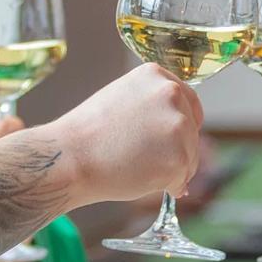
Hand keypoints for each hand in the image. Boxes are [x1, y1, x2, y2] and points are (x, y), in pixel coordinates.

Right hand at [45, 65, 202, 205]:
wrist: (69, 158)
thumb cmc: (88, 134)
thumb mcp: (122, 99)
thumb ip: (152, 105)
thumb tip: (176, 128)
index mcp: (156, 75)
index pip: (188, 101)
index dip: (181, 124)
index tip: (170, 139)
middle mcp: (171, 94)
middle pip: (192, 130)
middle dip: (177, 149)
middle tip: (148, 161)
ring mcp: (177, 125)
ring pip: (190, 156)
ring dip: (172, 169)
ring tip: (137, 169)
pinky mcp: (179, 157)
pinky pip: (183, 178)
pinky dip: (169, 186)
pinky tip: (143, 181)